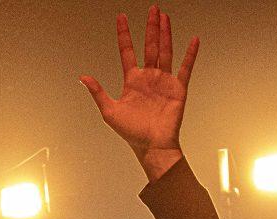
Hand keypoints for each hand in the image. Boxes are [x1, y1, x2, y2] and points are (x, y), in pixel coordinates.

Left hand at [80, 6, 198, 180]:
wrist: (152, 146)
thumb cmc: (132, 133)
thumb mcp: (109, 111)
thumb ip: (98, 92)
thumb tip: (83, 77)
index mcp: (132, 81)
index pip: (127, 51)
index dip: (124, 34)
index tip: (122, 18)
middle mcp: (148, 78)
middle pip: (149, 46)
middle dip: (150, 27)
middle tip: (152, 9)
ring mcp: (164, 81)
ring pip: (165, 51)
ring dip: (165, 34)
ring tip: (165, 17)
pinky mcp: (177, 89)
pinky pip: (185, 68)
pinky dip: (190, 54)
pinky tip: (193, 41)